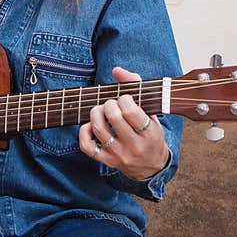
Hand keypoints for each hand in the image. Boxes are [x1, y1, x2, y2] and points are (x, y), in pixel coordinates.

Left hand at [78, 66, 169, 180]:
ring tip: (101, 110)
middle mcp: (134, 146)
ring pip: (99, 129)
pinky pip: (87, 146)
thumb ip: (136, 86)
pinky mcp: (106, 161)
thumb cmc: (151, 133)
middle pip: (113, 118)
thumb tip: (116, 70)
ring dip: (96, 113)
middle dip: (109, 104)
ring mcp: (119, 155)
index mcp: (149, 133)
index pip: (131, 111)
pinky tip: (91, 125)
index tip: (125, 99)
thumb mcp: (152, 112)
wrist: (151, 165)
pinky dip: (84, 131)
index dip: (124, 99)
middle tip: (112, 104)